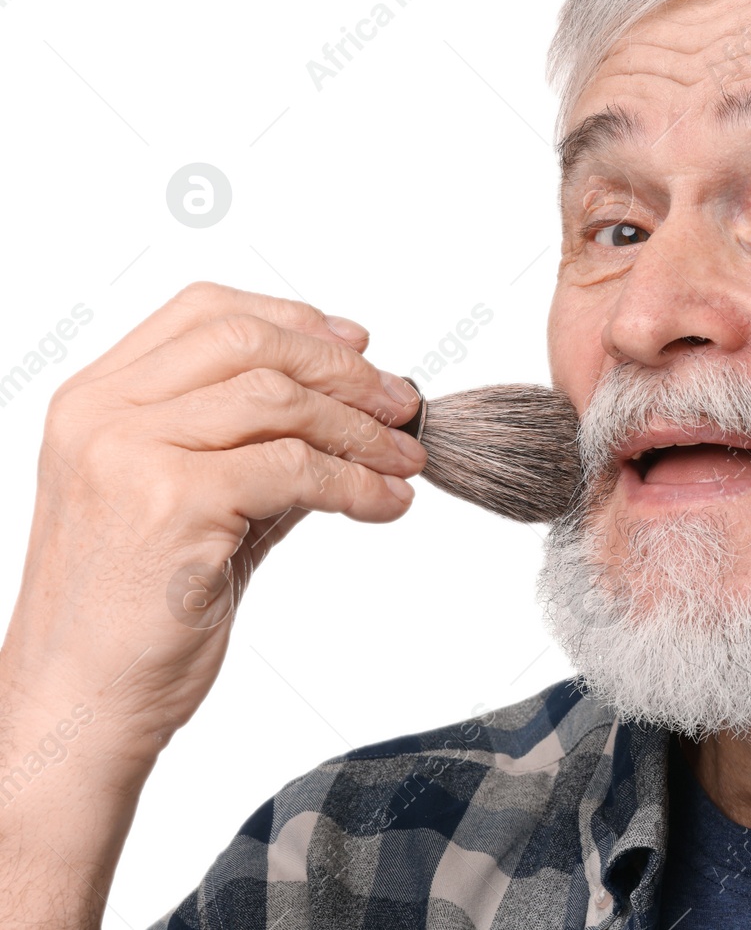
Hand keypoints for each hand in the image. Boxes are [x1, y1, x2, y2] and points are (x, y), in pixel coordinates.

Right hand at [1, 282, 425, 757]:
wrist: (81, 703)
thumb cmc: (130, 614)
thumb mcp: (191, 505)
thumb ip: (254, 448)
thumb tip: (350, 410)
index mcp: (95, 398)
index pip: (205, 312)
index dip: (293, 320)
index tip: (358, 345)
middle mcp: (104, 414)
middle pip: (249, 343)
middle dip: (342, 370)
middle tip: (401, 407)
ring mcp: (131, 453)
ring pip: (280, 400)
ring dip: (362, 429)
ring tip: (405, 460)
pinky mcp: (173, 502)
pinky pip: (297, 468)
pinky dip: (358, 482)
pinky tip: (386, 504)